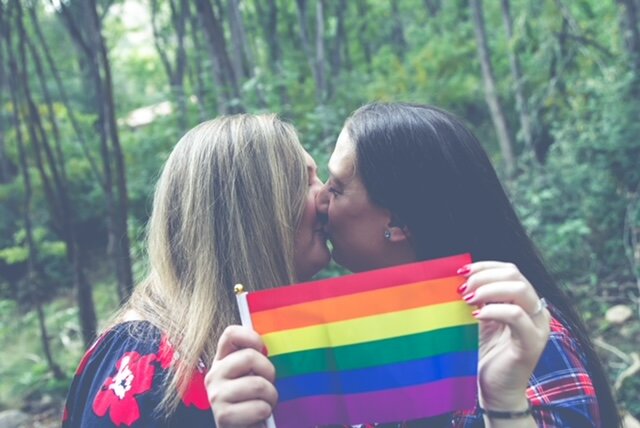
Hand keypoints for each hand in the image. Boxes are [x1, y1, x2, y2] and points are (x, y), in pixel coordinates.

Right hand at [205, 325, 277, 427]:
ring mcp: (216, 395)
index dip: (251, 336)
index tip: (263, 349)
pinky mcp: (222, 416)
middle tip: (267, 386)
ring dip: (270, 396)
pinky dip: (265, 412)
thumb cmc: (252, 401)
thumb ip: (255, 359)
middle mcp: (214, 375)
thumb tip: (274, 343)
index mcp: (221, 361)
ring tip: (264, 403)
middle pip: (250, 356)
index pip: (230, 334)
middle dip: (269, 372)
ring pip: (258, 384)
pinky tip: (258, 416)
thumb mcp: (252, 375)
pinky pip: (258, 407)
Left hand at [459, 261, 549, 410]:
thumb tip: (462, 277)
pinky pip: (516, 316)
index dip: (485, 266)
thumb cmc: (486, 353)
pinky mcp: (532, 343)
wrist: (494, 390)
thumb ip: (479, 298)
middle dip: (484, 277)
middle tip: (462, 290)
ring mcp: (538, 327)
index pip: (511, 271)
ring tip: (468, 299)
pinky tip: (476, 315)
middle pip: (516, 276)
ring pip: (520, 290)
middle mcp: (537, 311)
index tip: (461, 271)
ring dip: (489, 290)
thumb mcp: (481, 319)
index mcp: (525, 302)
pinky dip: (494, 310)